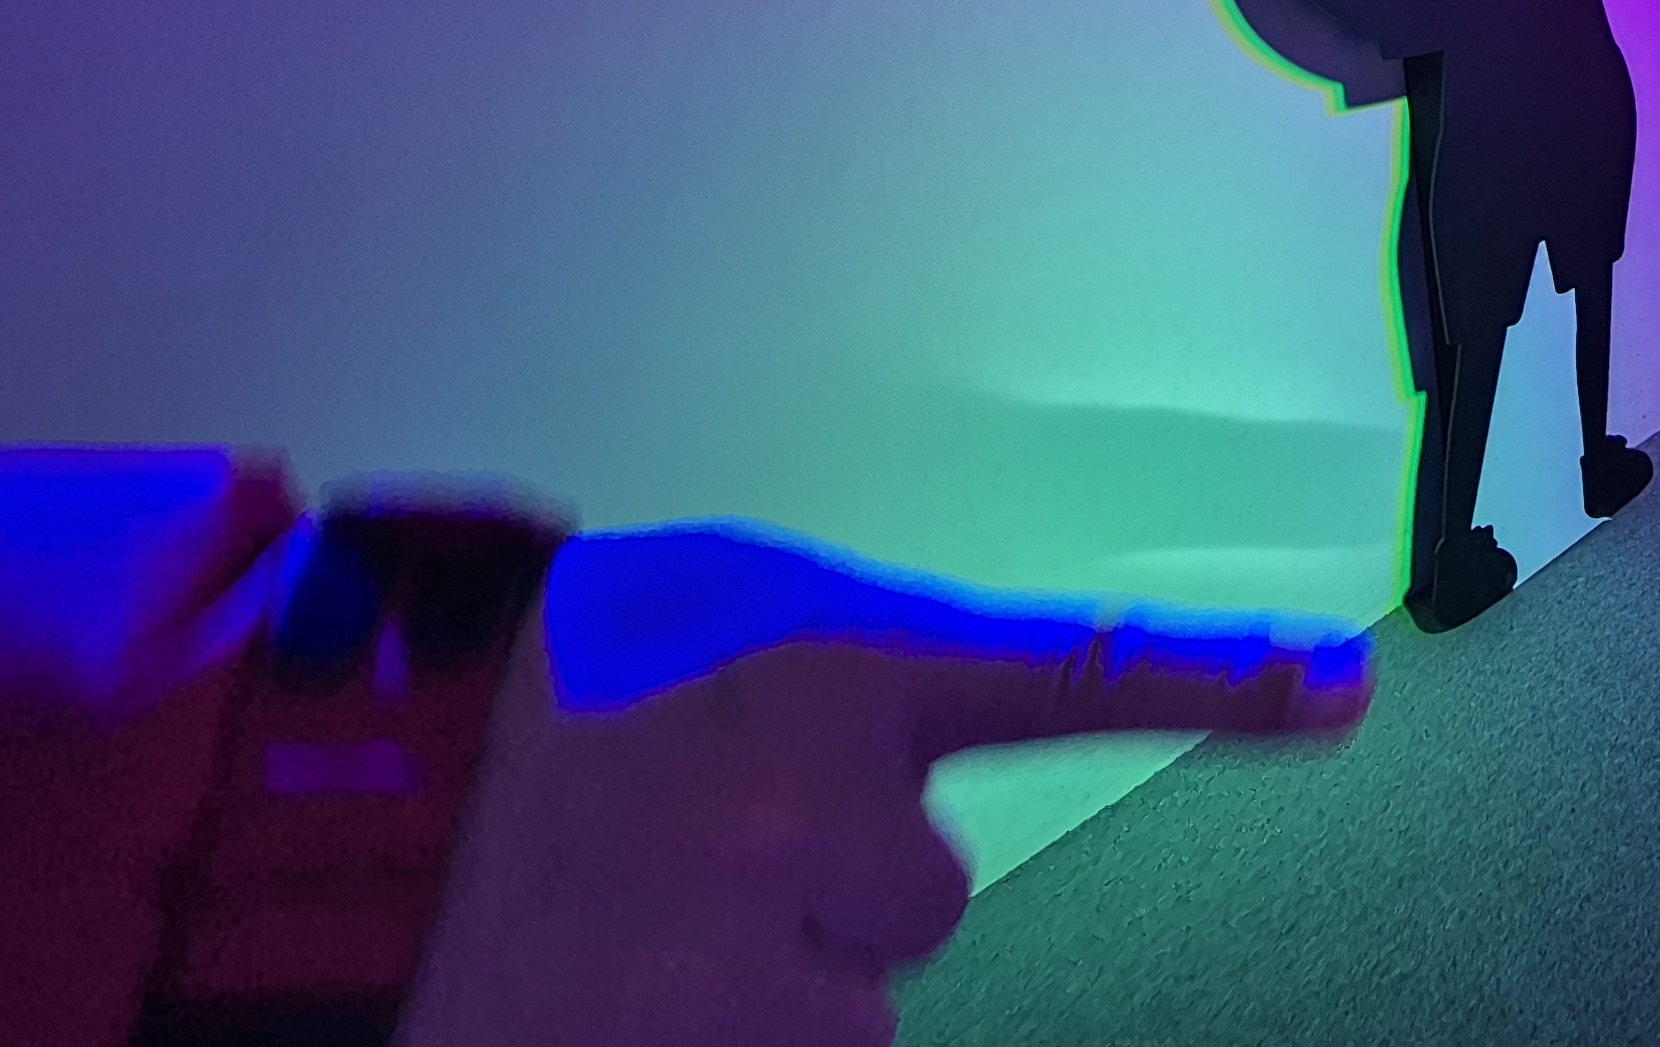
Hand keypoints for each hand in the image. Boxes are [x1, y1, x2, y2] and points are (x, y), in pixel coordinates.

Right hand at [394, 526, 1370, 1046]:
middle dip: (817, 901)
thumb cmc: (493, 726)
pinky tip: (618, 996)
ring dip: (750, 993)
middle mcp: (836, 818)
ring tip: (614, 943)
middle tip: (672, 872)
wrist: (315, 837)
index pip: (1067, 672)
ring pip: (842, 1008)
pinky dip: (717, 1032)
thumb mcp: (680, 652)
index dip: (1218, 680)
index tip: (1344, 686)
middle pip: (915, 898)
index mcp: (829, 679)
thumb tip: (873, 784)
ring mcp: (780, 965)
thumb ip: (816, 708)